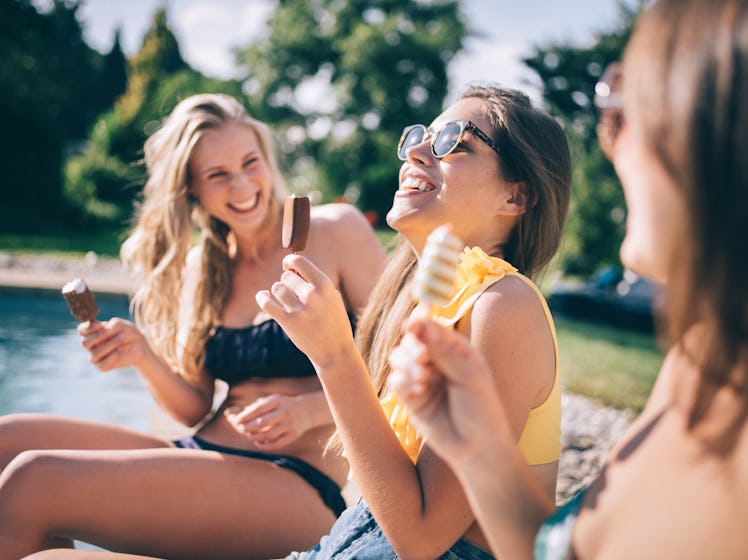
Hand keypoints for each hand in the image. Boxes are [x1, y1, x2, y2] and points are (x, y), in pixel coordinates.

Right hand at [78, 317, 150, 371]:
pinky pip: (102, 364)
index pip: (81, 330)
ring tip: (122, 339)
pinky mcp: (101, 366)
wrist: (138, 345)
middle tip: (117, 333)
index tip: (100, 324)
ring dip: (110, 345)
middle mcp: (90, 345)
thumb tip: (105, 330)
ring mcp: (95, 356)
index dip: (88, 328)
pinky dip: (112, 357)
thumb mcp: (121, 325)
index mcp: (91, 332)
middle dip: (101, 336)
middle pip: (85, 343)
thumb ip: (111, 325)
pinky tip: (119, 352)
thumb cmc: (127, 333)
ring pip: (95, 353)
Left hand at [224, 394, 309, 449]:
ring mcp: (290, 425)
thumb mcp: (273, 400)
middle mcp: (285, 412)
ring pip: (267, 435)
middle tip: (242, 429)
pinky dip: (264, 446)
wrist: (306, 411)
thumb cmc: (282, 405)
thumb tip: (238, 418)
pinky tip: (258, 443)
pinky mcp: (293, 436)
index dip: (246, 415)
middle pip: (262, 423)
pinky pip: (275, 444)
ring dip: (255, 437)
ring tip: (250, 435)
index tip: (236, 420)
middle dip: (248, 427)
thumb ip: (257, 407)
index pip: (258, 409)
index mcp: (278, 400)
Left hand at [256, 254, 356, 369]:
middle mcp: (312, 295)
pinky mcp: (288, 322)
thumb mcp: (331, 297)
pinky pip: (267, 303)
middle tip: (293, 292)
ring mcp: (300, 309)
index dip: (289, 261)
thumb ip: (314, 281)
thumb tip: (291, 268)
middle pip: (286, 276)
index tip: (287, 266)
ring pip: (277, 288)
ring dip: (279, 292)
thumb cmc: (333, 321)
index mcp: (325, 285)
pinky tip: (263, 296)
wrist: (335, 350)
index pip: (299, 261)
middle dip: (287, 282)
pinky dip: (262, 298)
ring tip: (287, 301)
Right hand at [388, 318, 510, 464]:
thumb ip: (445, 352)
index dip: (419, 324)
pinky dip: (403, 382)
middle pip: (412, 341)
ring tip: (422, 379)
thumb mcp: (469, 377)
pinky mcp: (411, 398)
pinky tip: (418, 391)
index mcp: (456, 350)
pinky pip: (396, 381)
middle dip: (413, 346)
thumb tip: (425, 326)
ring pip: (399, 358)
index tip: (410, 325)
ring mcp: (423, 379)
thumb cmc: (482, 410)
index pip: (432, 329)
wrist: (477, 449)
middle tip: (422, 357)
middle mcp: (437, 361)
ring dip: (406, 363)